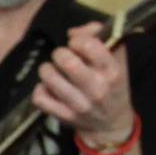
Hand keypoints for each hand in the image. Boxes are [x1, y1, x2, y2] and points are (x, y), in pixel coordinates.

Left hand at [33, 23, 134, 149]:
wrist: (111, 122)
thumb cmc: (112, 84)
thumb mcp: (116, 59)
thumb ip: (99, 37)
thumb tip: (72, 32)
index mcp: (112, 71)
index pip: (90, 46)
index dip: (78, 40)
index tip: (77, 45)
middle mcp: (97, 88)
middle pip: (67, 62)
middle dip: (59, 53)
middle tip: (62, 57)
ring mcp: (79, 104)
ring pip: (50, 78)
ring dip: (46, 69)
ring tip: (52, 70)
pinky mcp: (63, 116)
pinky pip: (40, 98)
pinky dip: (39, 89)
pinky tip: (47, 87)